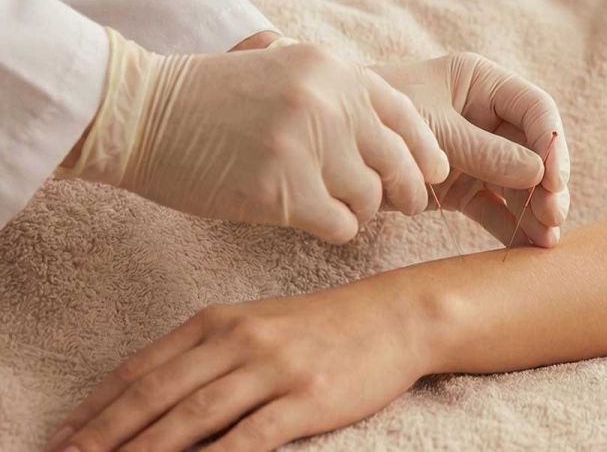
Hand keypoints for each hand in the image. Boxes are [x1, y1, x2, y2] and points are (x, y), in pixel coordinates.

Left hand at [44, 282, 439, 451]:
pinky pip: (250, 437)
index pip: (142, 368)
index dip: (97, 407)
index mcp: (220, 320)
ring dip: (147, 451)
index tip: (62, 437)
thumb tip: (149, 397)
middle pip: (156, 394)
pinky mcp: (307, 397)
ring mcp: (274, 368)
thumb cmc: (323, 326)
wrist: (396, 316)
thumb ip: (206, 354)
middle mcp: (240, 339)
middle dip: (106, 435)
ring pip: (193, 416)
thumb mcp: (257, 324)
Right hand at [58, 29, 449, 243]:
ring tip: (334, 205)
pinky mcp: (284, 190)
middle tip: (403, 206)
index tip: (435, 172)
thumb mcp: (285, 68)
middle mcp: (331, 102)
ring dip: (359, 210)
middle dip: (407, 190)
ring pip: (372, 198)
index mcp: (335, 69)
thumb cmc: (212, 99)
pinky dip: (334, 229)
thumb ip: (341, 92)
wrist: (140, 113)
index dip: (426, 151)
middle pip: (400, 162)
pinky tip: (312, 220)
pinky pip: (341, 225)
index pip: (407, 115)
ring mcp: (309, 146)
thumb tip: (406, 136)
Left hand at [372, 53, 570, 247]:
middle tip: (553, 216)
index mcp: (482, 84)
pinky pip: (494, 205)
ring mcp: (477, 153)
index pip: (536, 109)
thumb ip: (483, 151)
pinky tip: (527, 247)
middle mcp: (486, 116)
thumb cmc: (376, 116)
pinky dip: (509, 225)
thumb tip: (538, 174)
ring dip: (535, 210)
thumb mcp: (432, 129)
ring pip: (520, 183)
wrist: (326, 142)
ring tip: (546, 241)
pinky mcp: (462, 186)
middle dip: (548, 185)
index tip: (552, 180)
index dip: (551, 144)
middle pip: (535, 150)